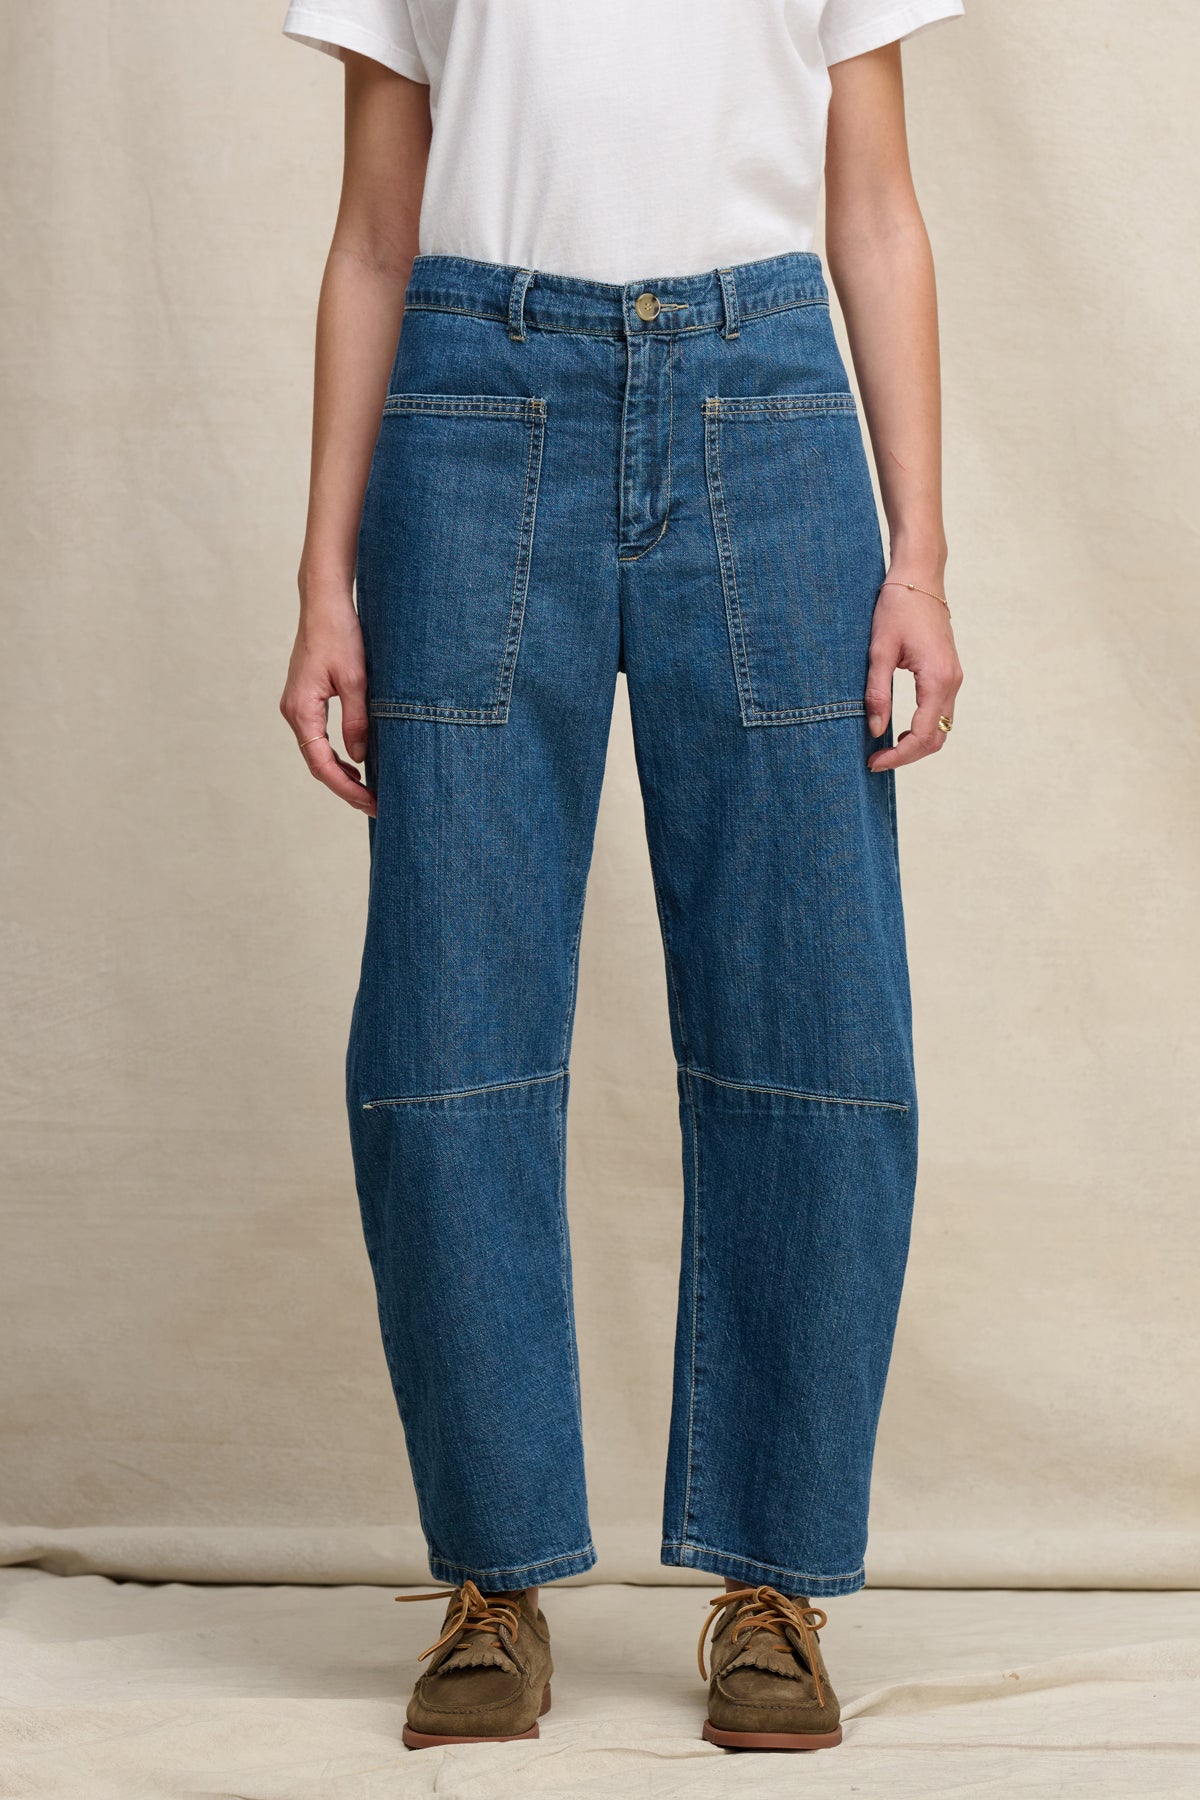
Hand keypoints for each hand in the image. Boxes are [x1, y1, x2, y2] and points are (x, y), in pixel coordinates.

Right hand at [279, 586, 375, 815]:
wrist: (324, 603)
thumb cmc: (340, 634)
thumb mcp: (355, 679)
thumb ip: (357, 720)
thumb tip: (360, 758)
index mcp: (302, 710)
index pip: (321, 764)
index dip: (346, 789)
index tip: (371, 803)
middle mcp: (294, 711)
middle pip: (317, 763)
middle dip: (345, 788)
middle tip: (376, 805)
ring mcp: (297, 706)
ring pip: (317, 752)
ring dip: (341, 774)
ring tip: (369, 791)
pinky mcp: (306, 699)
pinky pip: (319, 737)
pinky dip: (336, 755)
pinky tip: (357, 764)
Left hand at [865, 579, 962, 771]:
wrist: (919, 578)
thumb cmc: (897, 608)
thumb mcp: (878, 650)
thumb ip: (877, 693)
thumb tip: (875, 730)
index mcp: (937, 678)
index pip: (923, 734)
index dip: (898, 755)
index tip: (873, 762)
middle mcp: (952, 681)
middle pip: (936, 738)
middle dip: (908, 755)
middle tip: (876, 760)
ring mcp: (954, 677)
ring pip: (941, 728)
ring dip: (916, 743)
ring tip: (884, 748)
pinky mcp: (949, 673)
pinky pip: (941, 712)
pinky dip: (923, 728)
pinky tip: (899, 729)